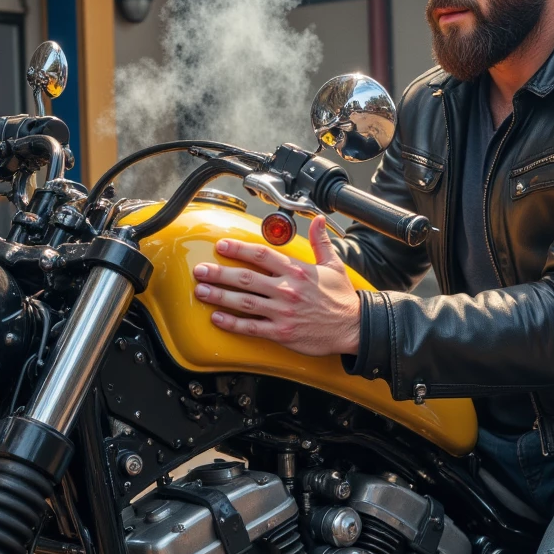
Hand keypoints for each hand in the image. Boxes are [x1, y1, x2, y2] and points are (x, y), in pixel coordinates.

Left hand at [192, 216, 361, 356]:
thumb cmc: (342, 298)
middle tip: (200, 270)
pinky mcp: (281, 333)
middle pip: (245, 278)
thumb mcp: (334, 265)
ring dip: (219, 296)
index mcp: (297, 271)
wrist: (354, 327)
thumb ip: (321, 242)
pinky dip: (232, 323)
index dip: (238, 249)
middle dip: (218, 273)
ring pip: (243, 302)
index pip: (261, 255)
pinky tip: (217, 318)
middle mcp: (287, 290)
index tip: (221, 246)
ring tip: (201, 291)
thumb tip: (318, 221)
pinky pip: (251, 327)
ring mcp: (282, 312)